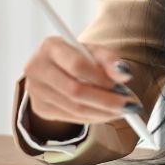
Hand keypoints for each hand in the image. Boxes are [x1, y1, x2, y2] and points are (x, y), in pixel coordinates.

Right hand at [23, 36, 140, 128]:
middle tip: (129, 105)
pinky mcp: (39, 108)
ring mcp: (35, 90)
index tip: (122, 86)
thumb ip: (109, 60)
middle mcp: (37, 68)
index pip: (76, 65)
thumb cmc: (77, 56)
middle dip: (107, 101)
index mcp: (50, 47)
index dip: (101, 78)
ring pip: (75, 108)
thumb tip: (125, 75)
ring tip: (123, 111)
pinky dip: (93, 118)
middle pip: (75, 91)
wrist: (56, 67)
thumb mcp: (93, 52)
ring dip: (103, 113)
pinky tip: (108, 114)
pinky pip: (71, 118)